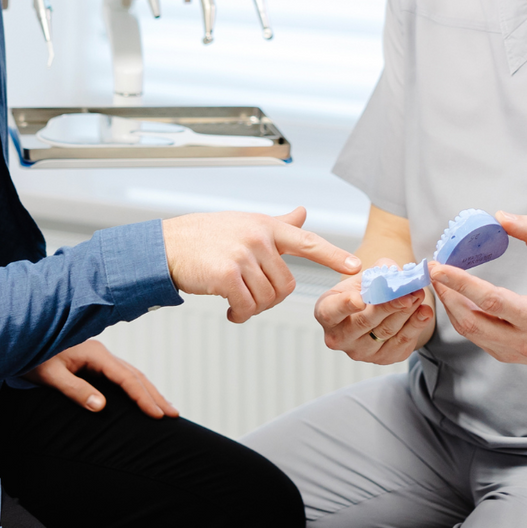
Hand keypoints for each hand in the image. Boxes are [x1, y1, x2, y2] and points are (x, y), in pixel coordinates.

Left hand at [26, 339, 177, 418]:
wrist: (19, 336)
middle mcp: (100, 354)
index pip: (126, 378)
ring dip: (149, 391)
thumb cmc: (32, 355)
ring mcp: (98, 357)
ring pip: (131, 374)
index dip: (143, 397)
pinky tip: (140, 396)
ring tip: (166, 408)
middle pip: (135, 375)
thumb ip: (75, 389)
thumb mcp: (49, 375)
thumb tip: (101, 405)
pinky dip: (135, 387)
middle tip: (174, 415)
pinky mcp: (93, 363)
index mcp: (94, 354)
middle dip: (155, 395)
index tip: (158, 415)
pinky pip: (121, 376)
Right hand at [162, 207, 360, 322]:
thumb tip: (303, 212)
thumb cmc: (209, 235)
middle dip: (270, 299)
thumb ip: (280, 223)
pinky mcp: (226, 274)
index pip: (307, 241)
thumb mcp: (247, 223)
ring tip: (237, 303)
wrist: (170, 245)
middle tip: (252, 299)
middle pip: (285, 285)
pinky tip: (231, 312)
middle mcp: (258, 238)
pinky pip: (246, 306)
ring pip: (266, 298)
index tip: (357, 267)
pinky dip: (240, 315)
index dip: (333, 255)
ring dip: (253, 308)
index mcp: (267, 226)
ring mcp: (242, 255)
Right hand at [315, 275, 434, 365]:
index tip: (359, 299)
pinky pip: (401, 343)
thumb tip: (395, 271)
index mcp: (326, 313)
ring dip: (406, 313)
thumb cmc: (362, 292)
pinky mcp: (383, 358)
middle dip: (390, 305)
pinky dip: (416, 326)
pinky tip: (424, 312)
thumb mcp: (364, 277)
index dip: (345, 305)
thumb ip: (379, 270)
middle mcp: (340, 337)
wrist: (372, 312)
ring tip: (419, 295)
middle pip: (366, 321)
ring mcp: (361, 351)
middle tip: (408, 292)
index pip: (332, 311)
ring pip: (387, 332)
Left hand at [429, 212, 526, 365]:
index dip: (460, 282)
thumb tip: (501, 216)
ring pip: (469, 331)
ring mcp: (513, 353)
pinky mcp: (505, 355)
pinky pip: (475, 336)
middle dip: (446, 295)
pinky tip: (456, 297)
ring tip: (441, 281)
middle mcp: (524, 340)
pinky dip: (461, 315)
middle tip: (433, 271)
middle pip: (471, 321)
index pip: (491, 300)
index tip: (437, 266)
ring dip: (450, 305)